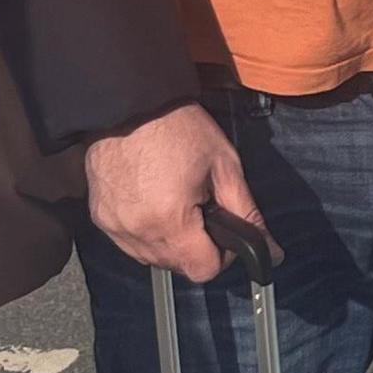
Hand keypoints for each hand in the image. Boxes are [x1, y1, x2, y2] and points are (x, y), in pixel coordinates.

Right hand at [84, 101, 261, 277]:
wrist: (129, 101)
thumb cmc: (177, 126)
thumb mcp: (224, 165)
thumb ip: (247, 213)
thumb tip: (273, 252)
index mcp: (170, 220)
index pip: (203, 271)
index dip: (222, 256)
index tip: (223, 229)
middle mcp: (137, 231)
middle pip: (177, 266)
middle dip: (195, 246)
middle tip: (200, 206)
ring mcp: (114, 226)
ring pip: (152, 258)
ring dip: (169, 242)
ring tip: (175, 201)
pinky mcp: (99, 217)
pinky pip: (129, 242)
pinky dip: (145, 231)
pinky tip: (152, 201)